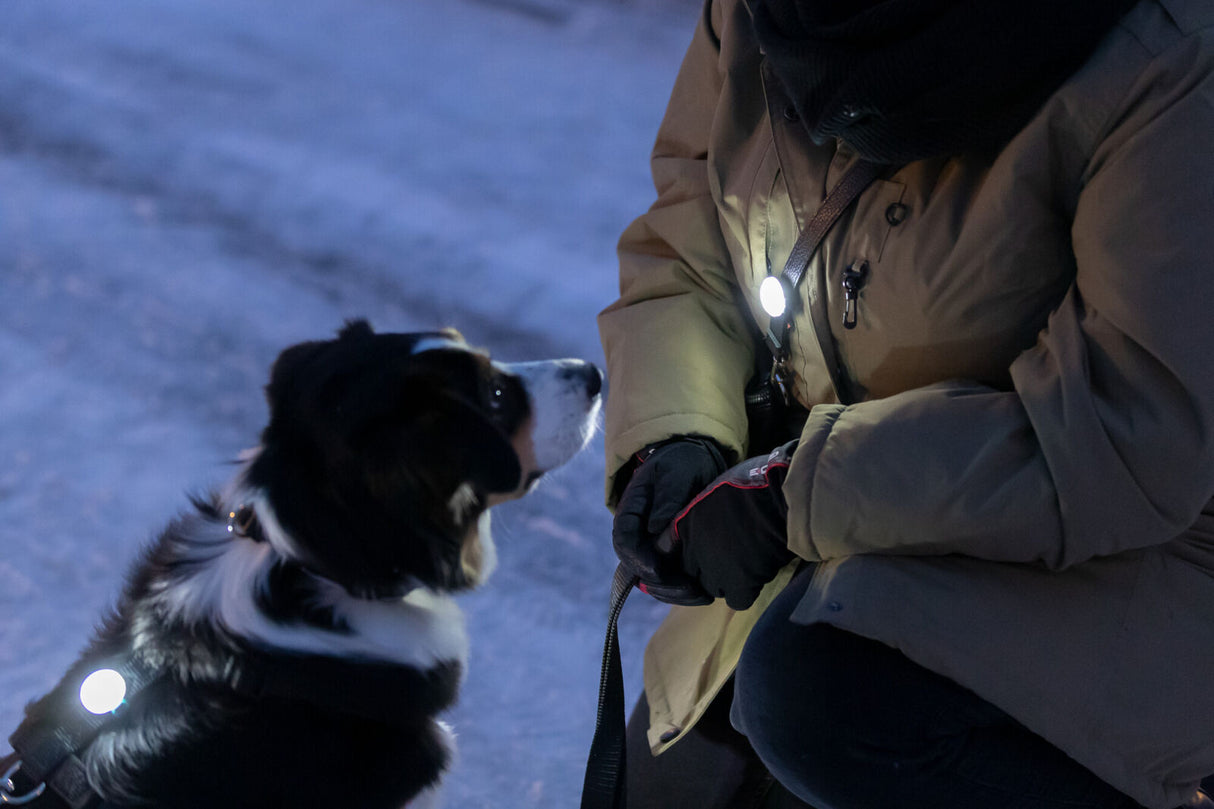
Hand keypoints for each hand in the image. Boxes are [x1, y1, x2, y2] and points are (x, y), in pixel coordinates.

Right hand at [612, 437, 728, 604]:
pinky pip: (669, 579)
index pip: (624, 540)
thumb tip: (656, 526)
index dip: (638, 559)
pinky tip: (704, 592)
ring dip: (673, 592)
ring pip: (652, 579)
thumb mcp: (677, 471)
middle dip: (660, 583)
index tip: (658, 570)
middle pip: (636, 567)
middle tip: (689, 588)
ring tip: (701, 595)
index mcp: (631, 510)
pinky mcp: (669, 554)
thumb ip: (668, 495)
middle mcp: (637, 532)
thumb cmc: (684, 463)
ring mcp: (651, 545)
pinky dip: (683, 590)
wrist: (696, 462)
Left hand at [655, 442, 797, 610]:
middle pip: (689, 573)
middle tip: (723, 555)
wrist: (778, 496)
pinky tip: (753, 577)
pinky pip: (736, 600)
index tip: (685, 552)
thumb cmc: (749, 482)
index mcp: (683, 525)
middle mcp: (693, 551)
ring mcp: (714, 570)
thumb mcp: (712, 488)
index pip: (663, 551)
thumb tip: (697, 517)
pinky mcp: (739, 584)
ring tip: (740, 564)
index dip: (674, 554)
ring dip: (723, 581)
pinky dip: (744, 593)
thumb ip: (698, 508)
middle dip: (701, 567)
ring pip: (711, 588)